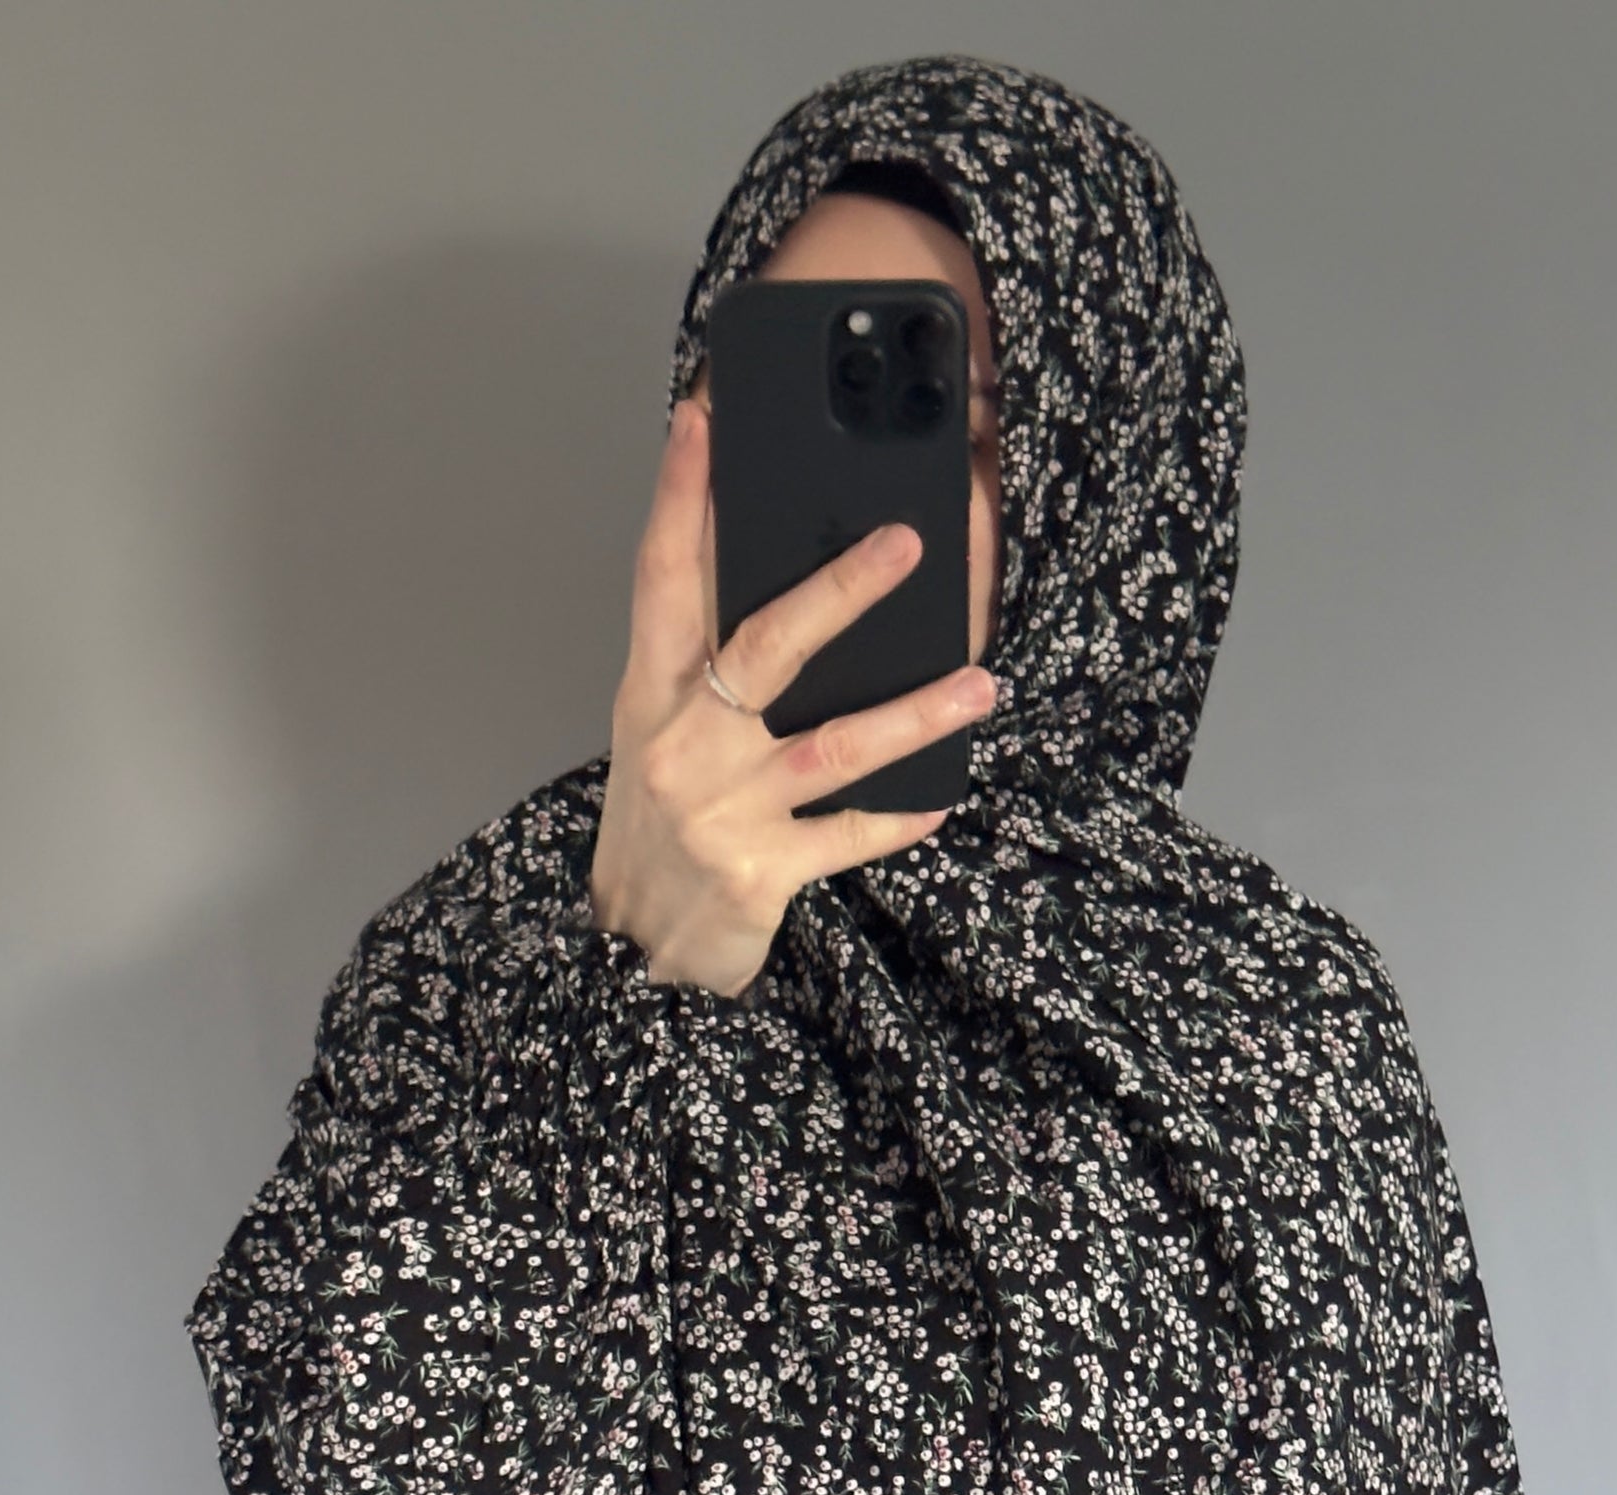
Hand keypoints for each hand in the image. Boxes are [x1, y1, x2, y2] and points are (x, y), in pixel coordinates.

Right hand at [588, 397, 997, 996]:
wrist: (635, 954)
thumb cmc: (658, 830)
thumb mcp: (659, 735)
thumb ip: (703, 663)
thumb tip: (784, 581)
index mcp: (650, 693)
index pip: (661, 576)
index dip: (681, 496)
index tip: (702, 418)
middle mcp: (683, 742)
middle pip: (765, 645)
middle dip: (838, 590)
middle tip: (906, 544)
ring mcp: (722, 809)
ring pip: (832, 744)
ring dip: (915, 713)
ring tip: (981, 685)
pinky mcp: (759, 872)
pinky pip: (848, 834)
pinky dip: (898, 817)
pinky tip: (943, 797)